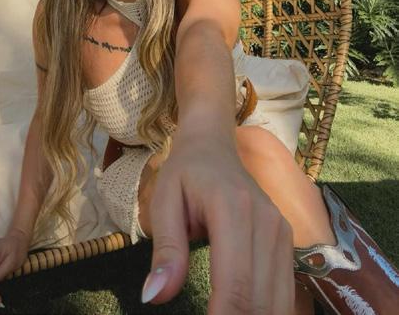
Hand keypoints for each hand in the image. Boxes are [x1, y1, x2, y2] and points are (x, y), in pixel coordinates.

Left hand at [142, 127, 294, 314]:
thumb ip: (165, 249)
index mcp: (233, 209)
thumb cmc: (185, 172)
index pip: (235, 283)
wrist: (213, 144)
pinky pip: (285, 292)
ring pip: (278, 303)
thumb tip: (155, 296)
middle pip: (261, 300)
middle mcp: (267, 222)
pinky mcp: (287, 241)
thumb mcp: (163, 201)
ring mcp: (282, 231)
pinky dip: (267, 313)